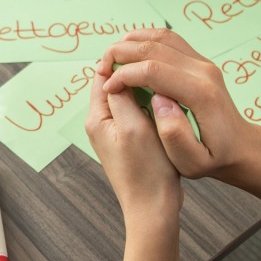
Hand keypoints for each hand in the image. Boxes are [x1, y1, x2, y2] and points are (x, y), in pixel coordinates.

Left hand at [86, 71, 181, 218]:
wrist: (153, 208)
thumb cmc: (146, 171)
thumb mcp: (133, 126)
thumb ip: (122, 96)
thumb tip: (116, 71)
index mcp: (97, 117)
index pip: (103, 75)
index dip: (121, 61)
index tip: (144, 53)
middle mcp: (101, 123)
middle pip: (115, 85)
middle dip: (133, 73)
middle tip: (158, 65)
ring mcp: (115, 132)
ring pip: (128, 97)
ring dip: (143, 89)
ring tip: (163, 81)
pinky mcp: (129, 140)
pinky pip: (136, 112)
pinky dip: (148, 104)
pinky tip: (164, 103)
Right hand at [97, 29, 253, 180]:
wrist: (239, 147)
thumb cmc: (213, 158)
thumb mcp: (192, 161)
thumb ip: (175, 134)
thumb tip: (159, 100)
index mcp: (200, 94)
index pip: (152, 70)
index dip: (123, 75)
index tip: (109, 88)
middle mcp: (203, 71)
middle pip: (153, 47)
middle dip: (120, 53)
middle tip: (101, 67)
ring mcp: (204, 63)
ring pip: (161, 36)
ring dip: (131, 41)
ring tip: (111, 57)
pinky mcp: (200, 61)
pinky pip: (168, 39)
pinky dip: (145, 39)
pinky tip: (130, 52)